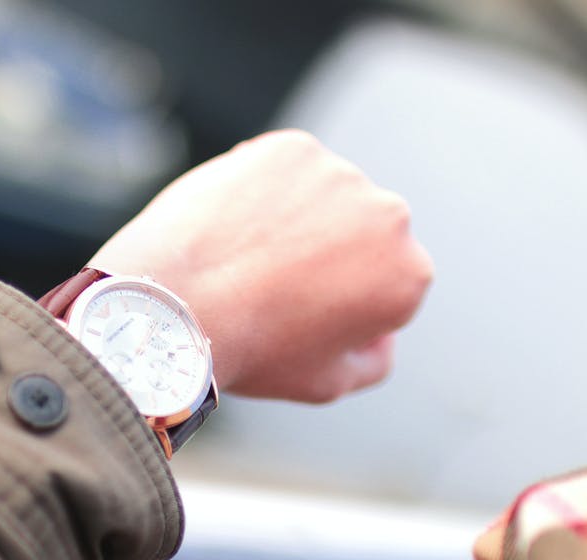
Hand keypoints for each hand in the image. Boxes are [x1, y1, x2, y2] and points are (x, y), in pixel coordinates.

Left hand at [88, 129, 433, 402]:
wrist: (177, 303)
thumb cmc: (252, 351)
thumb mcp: (327, 383)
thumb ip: (375, 360)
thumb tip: (382, 334)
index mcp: (409, 275)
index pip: (389, 282)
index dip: (346, 301)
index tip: (302, 313)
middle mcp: (390, 216)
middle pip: (364, 232)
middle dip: (330, 252)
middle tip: (272, 282)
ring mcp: (340, 174)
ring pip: (325, 195)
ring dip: (298, 216)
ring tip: (245, 254)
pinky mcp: (293, 148)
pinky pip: (284, 169)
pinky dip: (263, 189)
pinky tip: (232, 224)